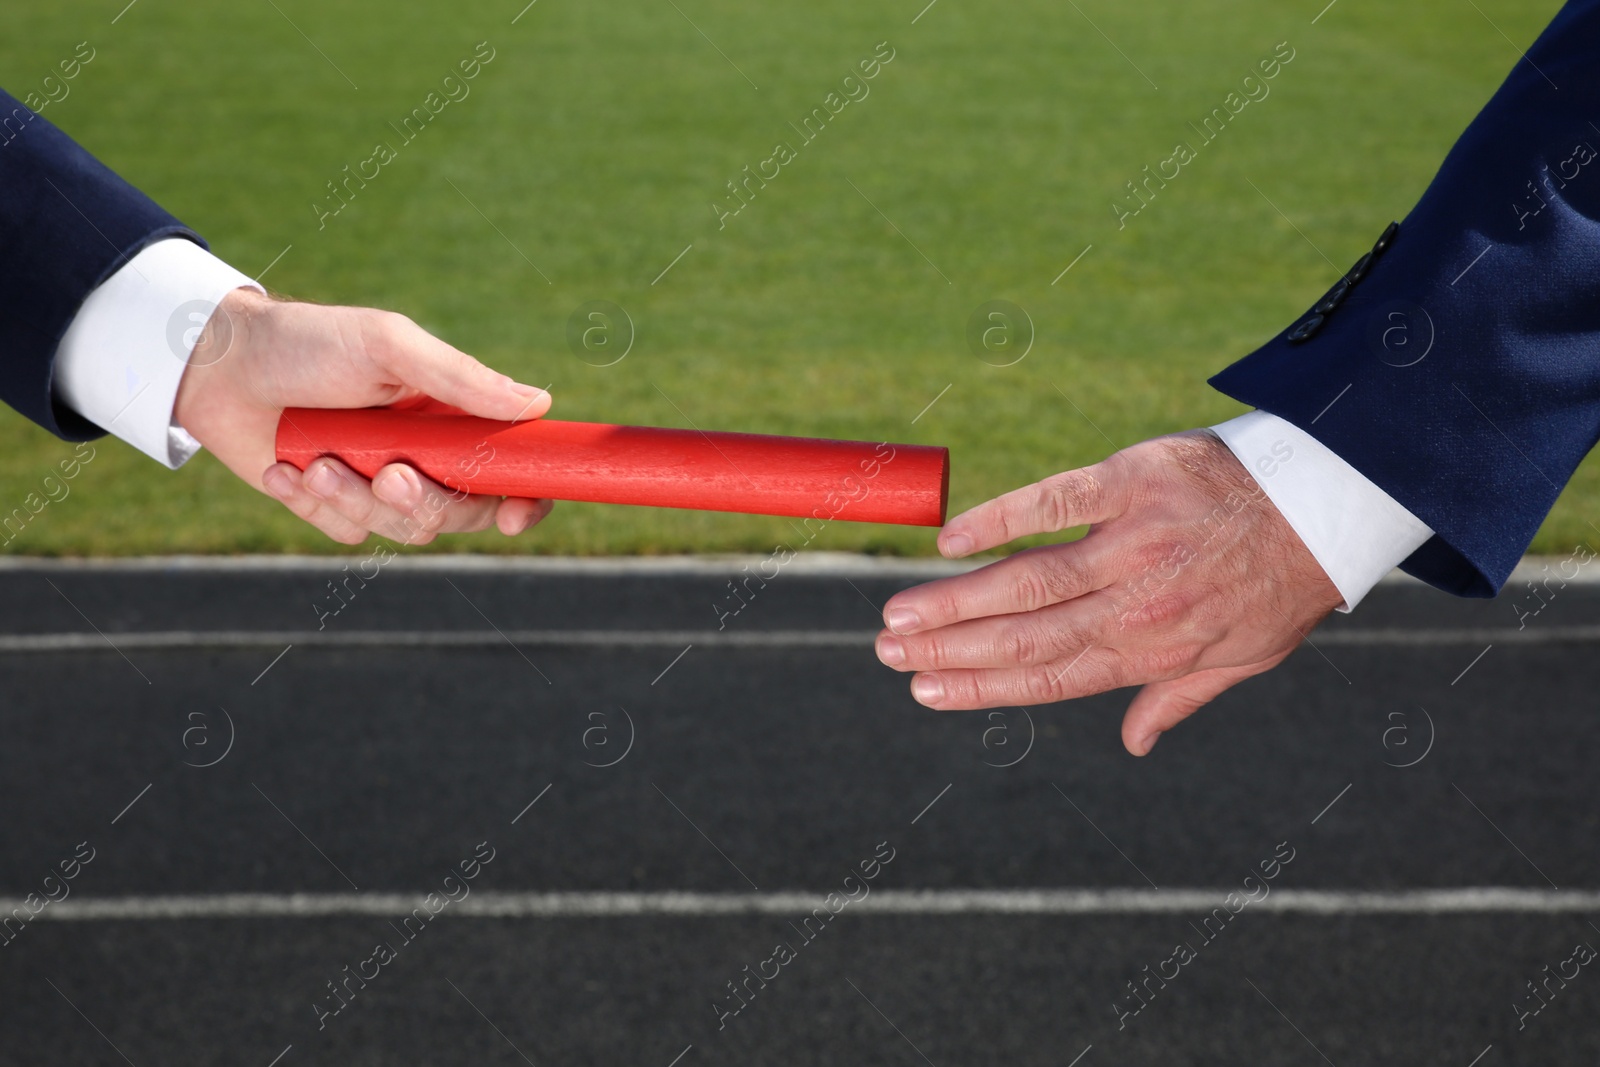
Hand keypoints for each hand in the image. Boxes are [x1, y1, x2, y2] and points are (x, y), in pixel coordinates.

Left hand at [174, 288, 553, 544]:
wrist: (216, 365)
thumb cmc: (308, 342)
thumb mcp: (388, 346)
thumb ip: (461, 379)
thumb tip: (536, 404)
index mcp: (450, 415)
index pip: (507, 468)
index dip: (521, 498)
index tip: (511, 513)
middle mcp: (425, 453)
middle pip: (461, 512)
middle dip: (425, 501)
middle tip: (390, 474)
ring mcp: (379, 483)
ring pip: (405, 530)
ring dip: (359, 500)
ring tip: (315, 462)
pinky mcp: (334, 505)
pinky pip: (349, 532)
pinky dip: (317, 505)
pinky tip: (285, 468)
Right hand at [874, 430, 1342, 754]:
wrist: (1332, 500)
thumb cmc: (1283, 583)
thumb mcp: (1243, 658)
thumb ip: (1177, 696)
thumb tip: (1134, 744)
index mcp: (1154, 649)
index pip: (1048, 677)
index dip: (980, 687)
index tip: (926, 692)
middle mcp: (1136, 602)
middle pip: (1024, 634)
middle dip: (949, 649)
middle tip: (888, 654)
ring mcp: (1132, 540)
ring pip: (1027, 579)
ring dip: (955, 600)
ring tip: (898, 615)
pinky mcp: (1133, 479)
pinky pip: (1055, 501)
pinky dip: (1001, 520)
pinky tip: (954, 541)